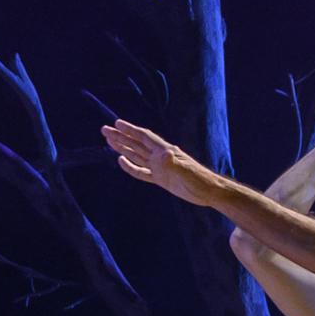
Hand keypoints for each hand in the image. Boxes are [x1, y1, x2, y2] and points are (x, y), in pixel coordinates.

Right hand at [100, 118, 215, 203]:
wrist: (210, 192)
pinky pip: (141, 171)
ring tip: (109, 140)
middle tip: (104, 129)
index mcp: (165, 151)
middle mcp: (160, 157)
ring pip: (136, 155)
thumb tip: (163, 154)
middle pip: (136, 144)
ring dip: (123, 147)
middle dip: (121, 136)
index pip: (144, 137)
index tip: (116, 123)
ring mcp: (160, 167)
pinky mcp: (161, 179)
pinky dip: (130, 166)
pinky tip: (121, 161)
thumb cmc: (199, 181)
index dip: (130, 130)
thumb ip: (173, 163)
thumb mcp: (185, 172)